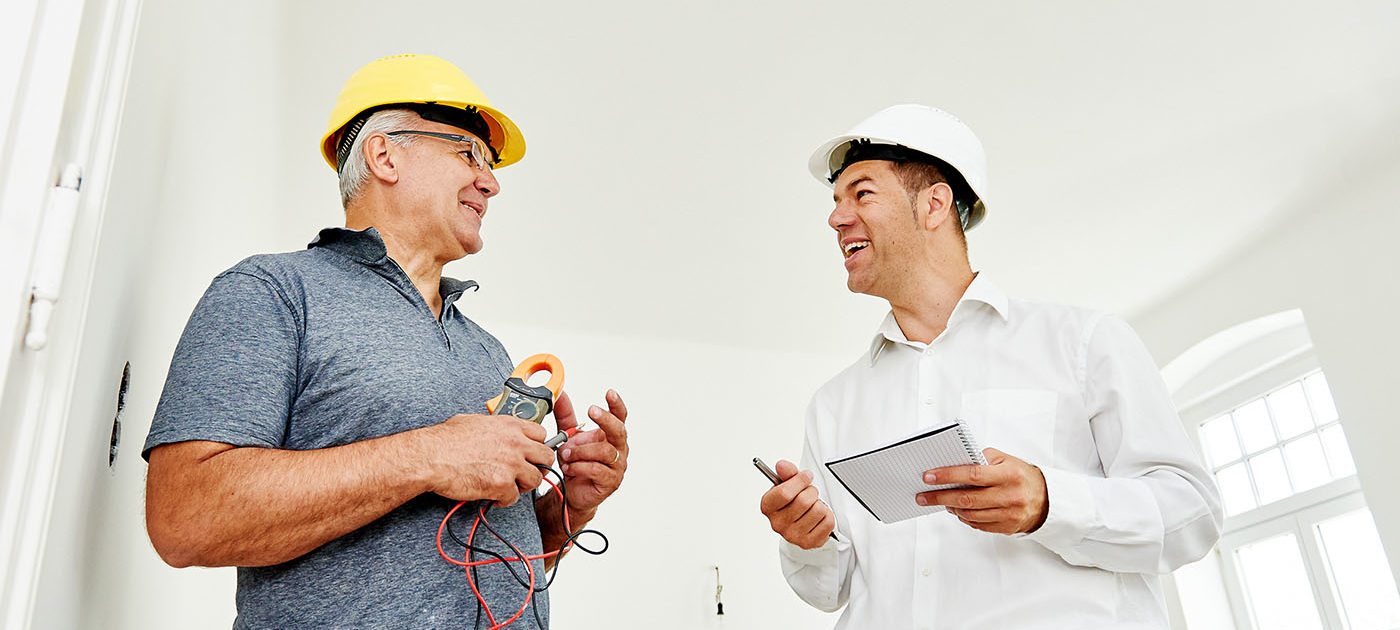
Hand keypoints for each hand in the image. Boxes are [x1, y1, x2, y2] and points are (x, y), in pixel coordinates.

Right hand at [419, 413, 552, 506]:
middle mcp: (515, 443)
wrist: (431, 456)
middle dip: (538, 466)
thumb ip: (494, 427)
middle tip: (526, 472)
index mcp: (509, 426)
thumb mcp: (475, 421)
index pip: (541, 433)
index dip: (536, 445)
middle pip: (546, 457)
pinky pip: (514, 497)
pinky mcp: (501, 484)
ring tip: (510, 486)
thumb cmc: (445, 440)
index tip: (531, 453)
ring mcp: (510, 464)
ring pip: (536, 479)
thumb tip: (496, 432)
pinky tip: (494, 496)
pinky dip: (504, 499)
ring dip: (523, 485)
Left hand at [555, 389, 628, 517]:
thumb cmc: (575, 463)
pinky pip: (597, 469)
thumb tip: (560, 394)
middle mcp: (619, 449)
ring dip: (581, 450)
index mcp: (611, 435)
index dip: (616, 405)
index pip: (620, 417)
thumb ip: (565, 415)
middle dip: (605, 419)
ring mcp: (617, 466)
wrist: (571, 492)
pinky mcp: (611, 482)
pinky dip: (580, 466)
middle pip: (619, 430)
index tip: (609, 393)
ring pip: (604, 451)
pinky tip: (569, 467)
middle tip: (591, 410)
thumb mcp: (568, 436)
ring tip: (565, 454)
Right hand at [759, 459, 835, 549]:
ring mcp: (792, 535)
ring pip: (818, 510)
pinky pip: (828, 522)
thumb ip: (787, 472)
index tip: (806, 476)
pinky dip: (827, 516)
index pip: (784, 493)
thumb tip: (782, 465)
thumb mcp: (787, 483)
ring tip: (813, 506)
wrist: (798, 521)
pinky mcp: (808, 543)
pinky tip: (818, 517)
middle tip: (809, 493)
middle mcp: (777, 524)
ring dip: (820, 504)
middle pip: (803, 501)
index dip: (799, 481)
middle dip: (811, 492)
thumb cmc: (792, 501)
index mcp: (768, 506)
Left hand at [914, 447, 1048, 534]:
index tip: (929, 477)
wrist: (1046, 498)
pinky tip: (957, 509)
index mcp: (1008, 475)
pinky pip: (978, 525)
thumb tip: (953, 462)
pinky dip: (964, 517)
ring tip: (940, 500)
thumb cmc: (1021, 476)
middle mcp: (1009, 495)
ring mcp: (1008, 514)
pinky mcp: (1007, 527)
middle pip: (967, 499)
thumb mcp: (1005, 459)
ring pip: (970, 514)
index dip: (948, 476)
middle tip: (923, 496)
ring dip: (951, 507)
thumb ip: (981, 459)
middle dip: (940, 497)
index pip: (972, 474)